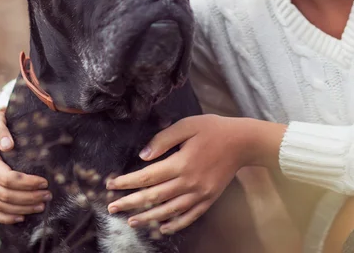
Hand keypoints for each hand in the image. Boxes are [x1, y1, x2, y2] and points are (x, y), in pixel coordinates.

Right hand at [0, 110, 51, 223]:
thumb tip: (7, 144)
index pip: (7, 179)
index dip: (27, 183)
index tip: (45, 181)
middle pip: (5, 195)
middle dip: (29, 198)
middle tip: (48, 195)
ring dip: (22, 209)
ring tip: (41, 205)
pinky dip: (6, 217)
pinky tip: (22, 217)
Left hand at [106, 115, 249, 234]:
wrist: (243, 141)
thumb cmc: (214, 129)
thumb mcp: (188, 125)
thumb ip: (164, 138)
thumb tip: (143, 156)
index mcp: (181, 163)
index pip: (147, 176)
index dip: (127, 182)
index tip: (111, 184)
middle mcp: (189, 182)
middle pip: (153, 197)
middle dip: (130, 202)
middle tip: (111, 207)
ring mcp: (200, 194)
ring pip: (168, 210)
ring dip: (147, 217)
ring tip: (130, 220)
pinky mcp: (209, 199)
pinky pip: (189, 216)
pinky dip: (174, 224)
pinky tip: (162, 227)